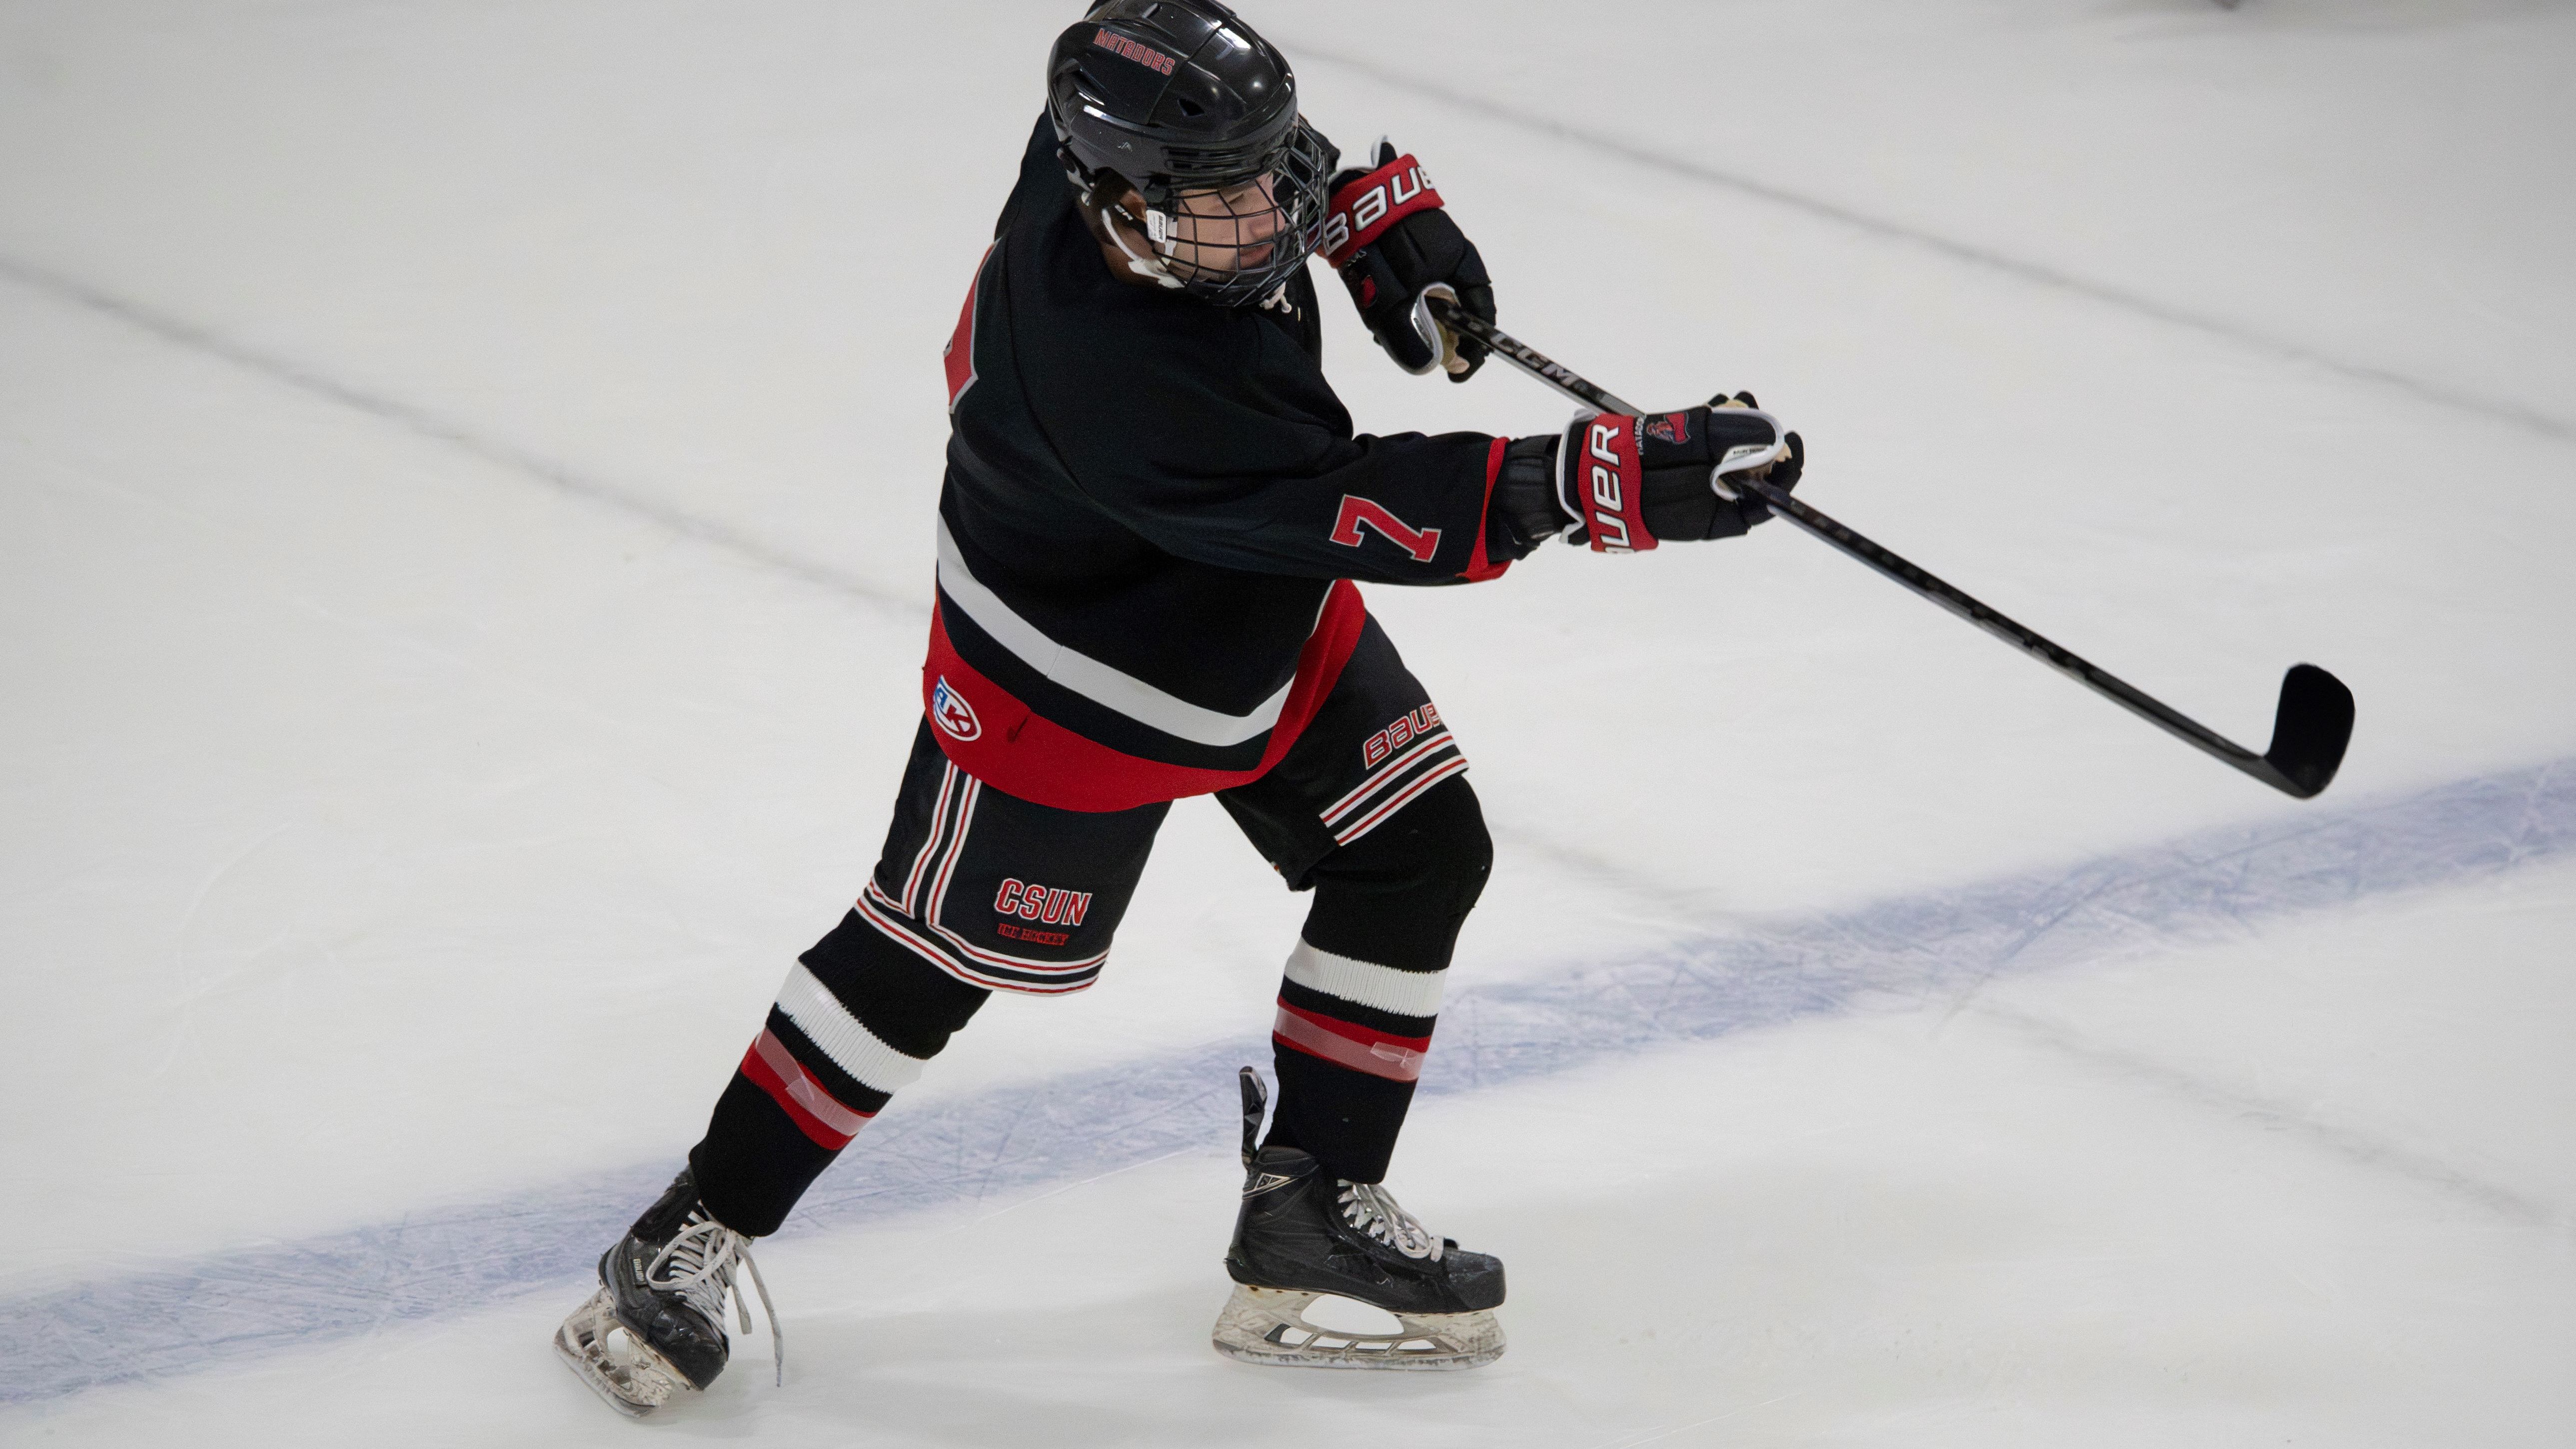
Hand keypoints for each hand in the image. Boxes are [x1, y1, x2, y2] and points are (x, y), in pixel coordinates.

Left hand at [1321, 141, 1494, 380]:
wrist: (1346, 195)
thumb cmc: (1380, 242)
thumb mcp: (1392, 299)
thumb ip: (1409, 336)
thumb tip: (1425, 369)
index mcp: (1463, 264)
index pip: (1482, 312)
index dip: (1475, 346)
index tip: (1458, 372)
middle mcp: (1452, 258)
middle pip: (1455, 311)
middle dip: (1436, 338)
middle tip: (1413, 355)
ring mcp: (1430, 252)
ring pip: (1429, 301)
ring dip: (1411, 322)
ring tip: (1383, 330)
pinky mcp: (1407, 249)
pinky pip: (1411, 287)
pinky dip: (1397, 304)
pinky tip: (1376, 309)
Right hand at [1559, 393, 1801, 551]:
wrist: (1573, 483)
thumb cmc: (1625, 474)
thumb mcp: (1678, 451)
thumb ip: (1722, 439)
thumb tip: (1769, 432)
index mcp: (1713, 518)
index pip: (1763, 499)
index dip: (1784, 470)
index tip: (1791, 439)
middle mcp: (1704, 509)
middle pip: (1745, 475)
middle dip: (1753, 440)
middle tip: (1750, 403)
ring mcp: (1686, 494)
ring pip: (1723, 462)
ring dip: (1731, 431)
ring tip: (1732, 400)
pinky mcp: (1669, 478)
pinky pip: (1701, 457)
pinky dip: (1709, 435)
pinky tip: (1711, 408)